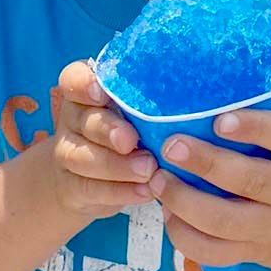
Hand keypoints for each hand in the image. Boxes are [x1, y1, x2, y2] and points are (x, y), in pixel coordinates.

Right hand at [48, 60, 159, 220]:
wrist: (88, 182)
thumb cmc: (128, 134)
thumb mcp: (140, 113)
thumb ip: (157, 103)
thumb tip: (202, 99)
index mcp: (87, 92)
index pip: (74, 78)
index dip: (83, 84)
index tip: (100, 93)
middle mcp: (73, 119)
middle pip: (84, 119)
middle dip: (108, 129)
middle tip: (131, 140)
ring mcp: (68, 153)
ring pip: (82, 157)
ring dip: (117, 165)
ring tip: (148, 170)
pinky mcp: (72, 187)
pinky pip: (91, 189)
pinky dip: (120, 192)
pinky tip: (145, 191)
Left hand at [151, 105, 270, 270]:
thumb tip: (219, 84)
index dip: (254, 127)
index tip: (220, 119)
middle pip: (250, 181)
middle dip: (205, 163)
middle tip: (171, 146)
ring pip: (226, 223)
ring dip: (185, 202)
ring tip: (158, 179)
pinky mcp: (258, 254)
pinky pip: (217, 253)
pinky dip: (186, 237)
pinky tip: (169, 214)